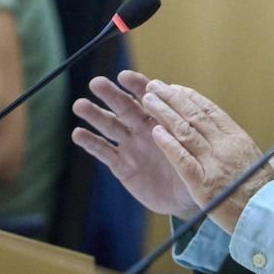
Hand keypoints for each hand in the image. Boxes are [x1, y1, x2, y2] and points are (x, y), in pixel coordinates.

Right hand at [72, 70, 198, 218]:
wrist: (187, 198)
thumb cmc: (195, 168)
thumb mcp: (193, 146)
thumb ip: (181, 127)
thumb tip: (178, 103)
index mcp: (161, 119)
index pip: (148, 96)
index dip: (136, 85)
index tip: (124, 75)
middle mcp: (143, 128)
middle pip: (124, 107)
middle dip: (110, 94)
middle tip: (96, 82)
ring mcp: (130, 146)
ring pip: (110, 126)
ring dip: (94, 115)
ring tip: (79, 105)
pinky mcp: (121, 166)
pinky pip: (104, 152)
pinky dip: (91, 143)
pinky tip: (78, 134)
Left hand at [139, 79, 273, 233]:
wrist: (270, 217)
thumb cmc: (272, 197)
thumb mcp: (272, 172)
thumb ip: (273, 162)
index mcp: (240, 140)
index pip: (211, 111)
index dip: (191, 98)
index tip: (176, 88)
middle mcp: (225, 146)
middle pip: (194, 115)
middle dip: (172, 98)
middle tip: (154, 86)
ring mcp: (213, 163)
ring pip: (184, 131)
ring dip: (164, 113)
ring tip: (148, 100)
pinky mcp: (202, 183)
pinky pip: (181, 159)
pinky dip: (167, 143)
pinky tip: (155, 131)